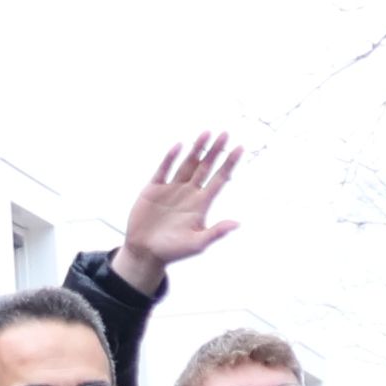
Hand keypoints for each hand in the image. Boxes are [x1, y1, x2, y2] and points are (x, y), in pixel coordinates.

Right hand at [122, 131, 242, 284]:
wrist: (145, 252)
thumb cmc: (173, 251)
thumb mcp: (197, 244)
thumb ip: (216, 232)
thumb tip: (237, 224)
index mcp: (201, 204)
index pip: (219, 179)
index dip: (229, 164)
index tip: (240, 148)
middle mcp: (189, 192)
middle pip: (205, 167)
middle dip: (215, 150)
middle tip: (225, 134)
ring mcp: (172, 188)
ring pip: (187, 164)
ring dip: (196, 149)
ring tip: (206, 133)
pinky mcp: (154, 188)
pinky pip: (164, 169)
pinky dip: (171, 158)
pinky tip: (179, 147)